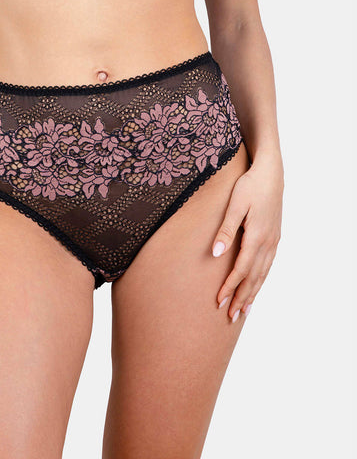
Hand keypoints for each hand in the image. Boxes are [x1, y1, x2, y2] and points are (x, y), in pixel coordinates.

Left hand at [211, 153, 283, 322]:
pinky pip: (267, 265)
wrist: (271, 173)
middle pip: (253, 278)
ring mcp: (273, 241)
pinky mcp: (274, 237)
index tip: (219, 302)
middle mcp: (268, 244)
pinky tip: (256, 286)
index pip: (241, 270)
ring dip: (252, 293)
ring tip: (243, 310)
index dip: (229, 287)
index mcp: (257, 238)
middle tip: (230, 317)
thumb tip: (215, 254)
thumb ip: (225, 231)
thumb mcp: (235, 206)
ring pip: (262, 274)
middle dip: (241, 298)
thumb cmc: (250, 186)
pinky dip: (260, 280)